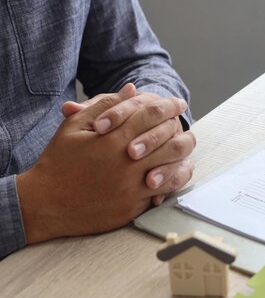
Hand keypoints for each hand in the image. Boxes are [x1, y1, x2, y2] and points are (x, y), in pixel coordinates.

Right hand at [17, 92, 195, 243]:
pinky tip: (179, 170)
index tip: (178, 102)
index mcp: (113, 139)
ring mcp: (132, 187)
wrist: (44, 203)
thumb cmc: (59, 161)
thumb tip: (132, 89)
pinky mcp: (133, 207)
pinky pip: (163, 192)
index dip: (168, 106)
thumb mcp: (75, 127)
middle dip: (181, 128)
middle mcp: (126, 163)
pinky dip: (175, 179)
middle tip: (185, 123)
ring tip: (187, 145)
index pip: (151, 115)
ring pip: (172, 168)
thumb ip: (106, 106)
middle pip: (169, 141)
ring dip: (183, 155)